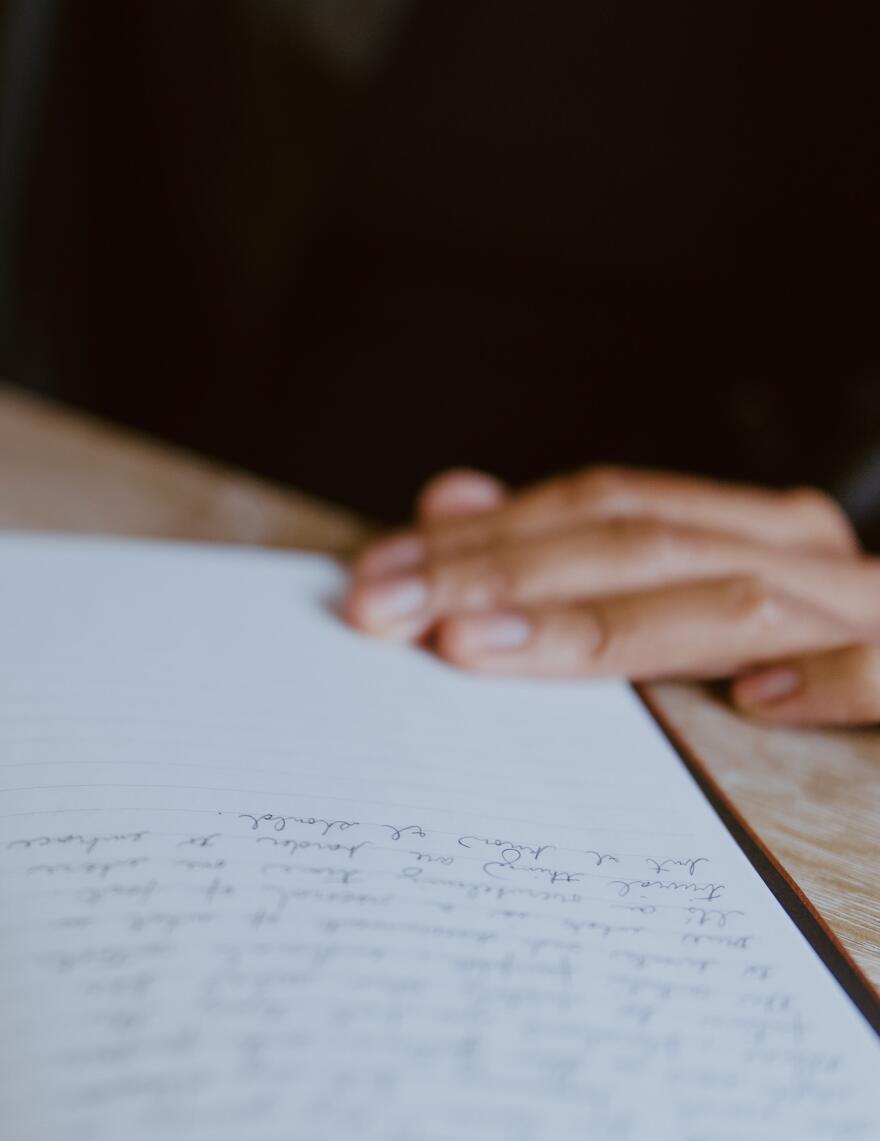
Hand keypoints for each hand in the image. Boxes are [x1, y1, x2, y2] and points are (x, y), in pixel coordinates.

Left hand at [342, 466, 879, 725]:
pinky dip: (829, 682)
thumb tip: (450, 499)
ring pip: (727, 600)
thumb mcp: (692, 587)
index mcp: (747, 526)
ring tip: (479, 650)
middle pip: (635, 541)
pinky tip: (752, 705)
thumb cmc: (816, 644)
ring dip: (596, 625)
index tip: (374, 578)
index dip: (479, 536)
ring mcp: (871, 613)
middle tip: (385, 612)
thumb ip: (574, 548)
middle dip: (496, 575)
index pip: (595, 506)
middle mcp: (807, 552)